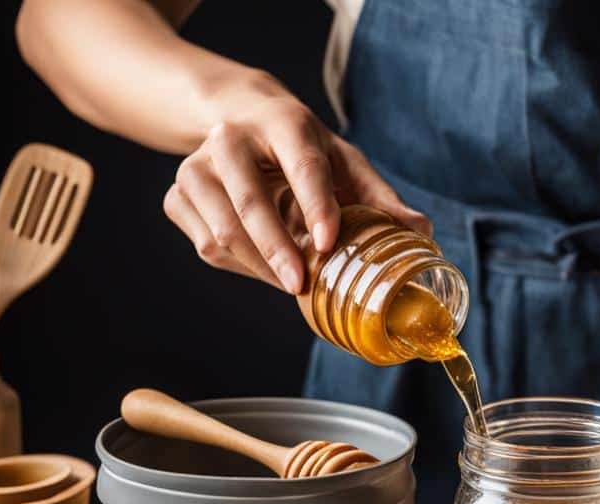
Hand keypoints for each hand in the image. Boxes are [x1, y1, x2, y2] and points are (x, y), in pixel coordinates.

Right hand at [163, 95, 429, 292]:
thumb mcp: (343, 161)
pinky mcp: (177, 195)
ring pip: (222, 232)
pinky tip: (264, 266)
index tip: (327, 244)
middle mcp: (230, 138)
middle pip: (250, 203)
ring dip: (259, 267)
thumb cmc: (301, 148)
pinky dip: (239, 266)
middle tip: (303, 287)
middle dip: (278, 251)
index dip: (316, 206)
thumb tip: (422, 232)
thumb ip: (379, 197)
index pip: (302, 165)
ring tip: (292, 282)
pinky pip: (206, 245)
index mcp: (283, 123)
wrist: (237, 120)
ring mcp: (195, 166)